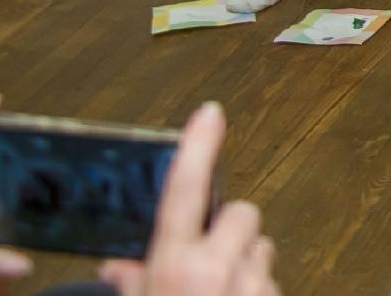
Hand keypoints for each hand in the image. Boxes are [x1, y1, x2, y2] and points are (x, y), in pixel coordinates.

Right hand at [100, 103, 276, 295]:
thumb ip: (132, 281)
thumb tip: (117, 266)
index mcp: (174, 266)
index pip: (184, 190)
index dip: (197, 147)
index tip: (210, 113)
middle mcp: (217, 269)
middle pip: (241, 213)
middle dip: (229, 230)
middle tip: (209, 258)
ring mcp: (252, 284)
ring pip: (261, 248)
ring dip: (245, 263)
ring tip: (220, 294)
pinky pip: (273, 281)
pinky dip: (256, 291)